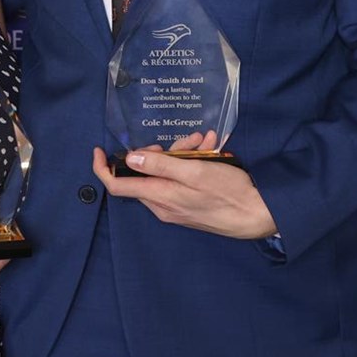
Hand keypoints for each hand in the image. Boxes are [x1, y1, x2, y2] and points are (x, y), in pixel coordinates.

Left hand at [92, 141, 276, 239]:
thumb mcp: (194, 171)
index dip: (102, 168)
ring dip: (184, 154)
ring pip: (167, 174)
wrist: (258, 216)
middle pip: (147, 173)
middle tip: (189, 140)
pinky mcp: (190, 207)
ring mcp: (176, 208)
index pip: (117, 186)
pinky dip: (192, 164)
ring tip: (207, 143)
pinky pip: (181, 181)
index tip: (98, 150)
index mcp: (159, 197)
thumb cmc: (228, 192)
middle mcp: (163, 206)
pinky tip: (212, 151)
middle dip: (163, 151)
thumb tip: (130, 158)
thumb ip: (160, 165)